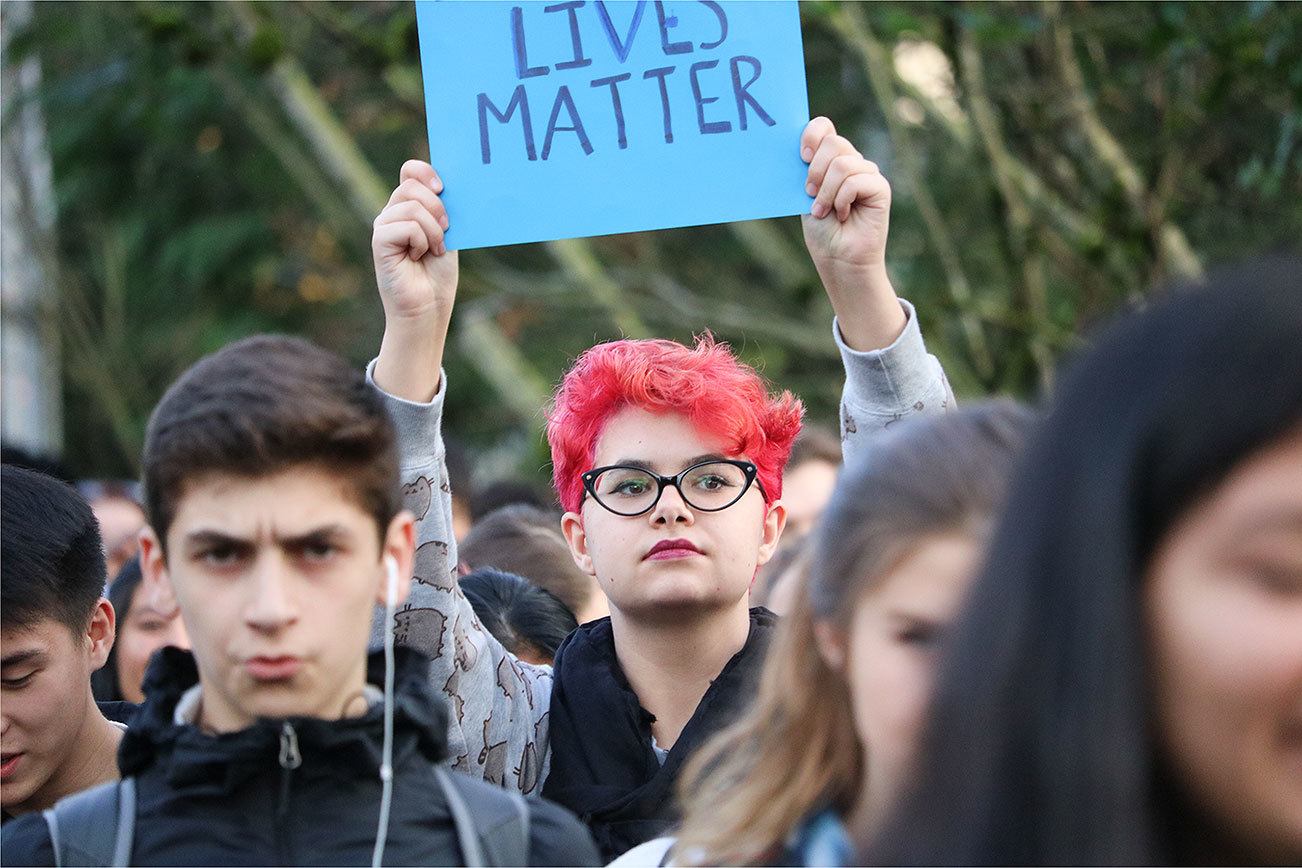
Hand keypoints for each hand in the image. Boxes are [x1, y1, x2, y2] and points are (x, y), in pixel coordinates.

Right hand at [373, 160, 457, 323]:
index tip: (443, 188)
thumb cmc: (437, 275)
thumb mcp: (447, 235)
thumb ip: (443, 210)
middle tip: (446, 233)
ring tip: (433, 250)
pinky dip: (421, 240)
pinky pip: (405, 225)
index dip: (425, 171)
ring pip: (411, 206)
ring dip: (433, 230)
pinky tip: (418, 256)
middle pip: (412, 185)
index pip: (410, 171)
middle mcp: (392, 213)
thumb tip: (446, 185)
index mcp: (409, 207)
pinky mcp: (379, 241)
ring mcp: (384, 226)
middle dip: (438, 208)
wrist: (428, 308)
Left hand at [799, 117, 905, 351]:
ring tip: (824, 211)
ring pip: (843, 163)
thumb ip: (807, 170)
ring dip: (826, 191)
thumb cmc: (822, 231)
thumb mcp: (806, 196)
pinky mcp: (880, 187)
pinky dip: (841, 199)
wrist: (838, 259)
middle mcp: (851, 161)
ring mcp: (867, 173)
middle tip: (810, 194)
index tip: (801, 156)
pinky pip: (856, 180)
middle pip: (833, 142)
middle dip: (814, 170)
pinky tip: (842, 215)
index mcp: (830, 160)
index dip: (811, 134)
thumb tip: (798, 148)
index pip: (824, 126)